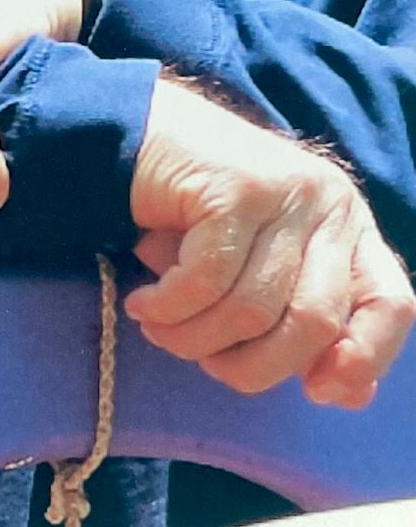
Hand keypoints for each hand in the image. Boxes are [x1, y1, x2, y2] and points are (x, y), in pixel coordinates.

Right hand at [126, 80, 415, 407]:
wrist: (135, 131)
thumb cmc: (195, 212)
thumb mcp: (257, 271)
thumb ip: (301, 324)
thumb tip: (349, 394)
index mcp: (348, 227)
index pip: (391, 303)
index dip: (364, 357)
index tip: (315, 392)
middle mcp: (329, 204)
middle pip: (314, 321)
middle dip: (251, 365)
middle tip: (204, 361)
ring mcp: (285, 192)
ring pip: (252, 309)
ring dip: (193, 339)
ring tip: (158, 330)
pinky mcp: (236, 188)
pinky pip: (205, 282)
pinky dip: (167, 309)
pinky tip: (142, 304)